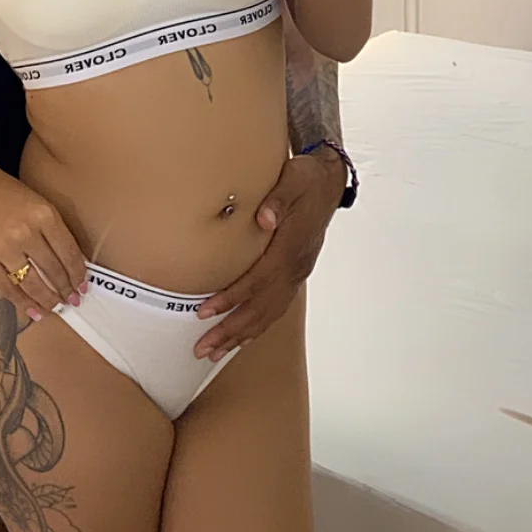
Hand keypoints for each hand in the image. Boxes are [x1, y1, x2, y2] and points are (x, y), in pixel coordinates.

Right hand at [0, 164, 88, 319]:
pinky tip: (34, 309)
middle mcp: (24, 232)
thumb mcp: (39, 203)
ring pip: (32, 283)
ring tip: (57, 306)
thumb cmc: (7, 193)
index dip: (78, 273)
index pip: (68, 252)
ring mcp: (3, 248)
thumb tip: (69, 264)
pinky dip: (22, 302)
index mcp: (44, 215)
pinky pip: (7, 288)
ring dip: (47, 299)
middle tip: (74, 299)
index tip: (83, 285)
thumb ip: (53, 230)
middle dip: (66, 289)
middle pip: (52, 270)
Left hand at [193, 149, 345, 361]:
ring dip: (241, 335)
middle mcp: (295, 267)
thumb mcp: (294, 179)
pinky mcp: (295, 274)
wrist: (329, 182)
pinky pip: (276, 308)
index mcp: (291, 247)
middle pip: (261, 307)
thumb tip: (265, 218)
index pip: (258, 280)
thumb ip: (279, 199)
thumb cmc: (307, 180)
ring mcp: (297, 274)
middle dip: (230, 330)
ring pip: (269, 314)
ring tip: (215, 351)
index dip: (232, 298)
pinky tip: (242, 337)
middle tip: (202, 348)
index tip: (205, 311)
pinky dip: (257, 326)